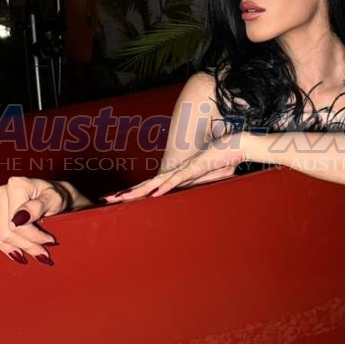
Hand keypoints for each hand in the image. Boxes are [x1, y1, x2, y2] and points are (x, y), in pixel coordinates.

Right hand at [0, 176, 82, 264]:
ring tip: (21, 253)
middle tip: (41, 252)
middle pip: (1, 232)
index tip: (49, 243)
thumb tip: (18, 219)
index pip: (15, 224)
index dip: (32, 239)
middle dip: (23, 246)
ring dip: (2, 247)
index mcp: (16, 186)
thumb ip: (38, 207)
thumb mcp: (55, 200)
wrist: (53, 197)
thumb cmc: (55, 198)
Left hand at [101, 136, 246, 203]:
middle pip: (147, 184)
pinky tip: (153, 194)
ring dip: (139, 191)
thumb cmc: (224, 159)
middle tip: (106, 199)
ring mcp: (184, 169)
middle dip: (127, 193)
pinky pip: (177, 179)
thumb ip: (200, 186)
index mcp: (177, 176)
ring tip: (121, 199)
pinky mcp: (195, 168)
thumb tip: (192, 196)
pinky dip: (164, 187)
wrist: (238, 144)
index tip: (119, 199)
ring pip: (157, 182)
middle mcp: (176, 171)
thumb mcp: (210, 179)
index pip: (151, 186)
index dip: (135, 192)